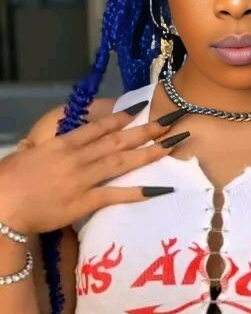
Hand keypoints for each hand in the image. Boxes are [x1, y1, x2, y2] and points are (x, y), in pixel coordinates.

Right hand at [0, 106, 188, 235]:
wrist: (1, 206)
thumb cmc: (11, 178)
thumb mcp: (31, 152)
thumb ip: (52, 143)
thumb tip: (69, 137)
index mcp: (65, 143)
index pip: (99, 126)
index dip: (122, 117)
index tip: (141, 108)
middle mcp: (79, 157)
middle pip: (118, 140)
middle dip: (146, 130)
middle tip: (170, 121)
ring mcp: (83, 179)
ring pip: (122, 162)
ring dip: (149, 152)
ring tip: (171, 144)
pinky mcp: (84, 202)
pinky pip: (115, 195)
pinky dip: (138, 191)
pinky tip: (158, 188)